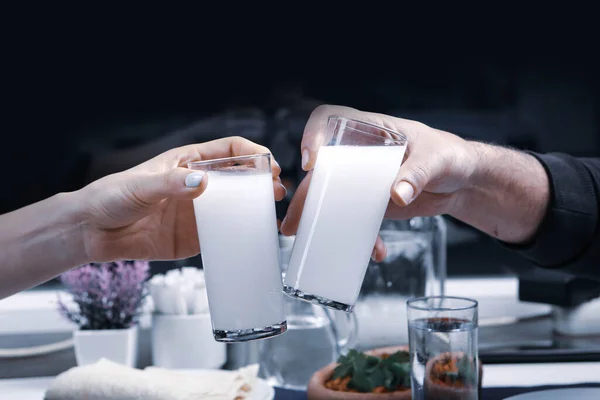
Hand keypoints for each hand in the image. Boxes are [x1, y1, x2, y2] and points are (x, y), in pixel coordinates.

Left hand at [76, 137, 285, 261]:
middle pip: (240, 178)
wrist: (93, 232)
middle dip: (262, 182)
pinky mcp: (194, 237)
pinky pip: (223, 236)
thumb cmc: (111, 197)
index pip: (229, 150)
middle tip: (276, 191)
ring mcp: (199, 212)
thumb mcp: (139, 186)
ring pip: (236, 207)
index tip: (268, 165)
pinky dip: (239, 236)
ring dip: (256, 209)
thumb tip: (203, 183)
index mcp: (188, 162)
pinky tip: (251, 238)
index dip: (253, 154)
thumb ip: (171, 185)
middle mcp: (198, 185)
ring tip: (271, 215)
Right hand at [280, 104, 477, 259]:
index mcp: (371, 129)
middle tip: (296, 218)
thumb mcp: (437, 159)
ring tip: (307, 238)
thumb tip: (397, 194)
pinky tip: (374, 250)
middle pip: (324, 167)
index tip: (312, 162)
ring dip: (320, 218)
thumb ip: (417, 173)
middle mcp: (360, 152)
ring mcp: (363, 179)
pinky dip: (361, 236)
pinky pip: (357, 218)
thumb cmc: (450, 155)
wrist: (463, 182)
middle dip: (308, 193)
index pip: (331, 119)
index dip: (314, 134)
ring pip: (332, 196)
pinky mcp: (372, 203)